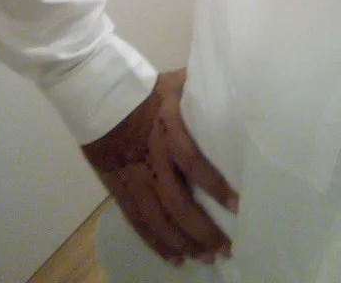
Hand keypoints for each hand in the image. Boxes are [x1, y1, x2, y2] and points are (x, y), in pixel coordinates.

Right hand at [82, 68, 238, 267]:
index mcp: (168, 128)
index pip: (192, 162)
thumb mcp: (179, 82)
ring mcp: (133, 176)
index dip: (214, 185)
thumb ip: (205, 90)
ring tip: (206, 259)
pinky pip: (138, 220)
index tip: (237, 205)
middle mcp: (151, 157)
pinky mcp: (119, 188)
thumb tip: (241, 86)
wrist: (99, 96)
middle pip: (176, 201)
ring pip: (157, 218)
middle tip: (226, 249)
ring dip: (182, 242)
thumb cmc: (148, 88)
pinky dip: (156, 241)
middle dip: (201, 229)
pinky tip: (175, 257)